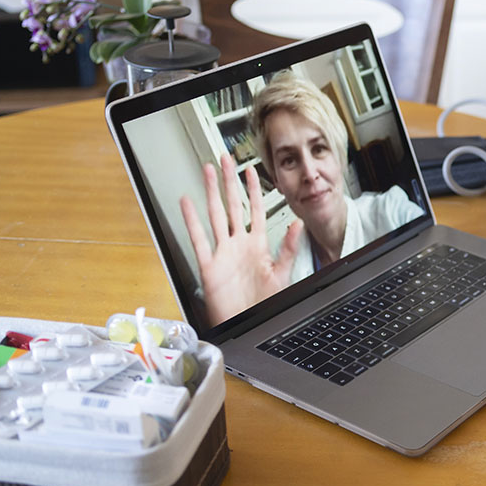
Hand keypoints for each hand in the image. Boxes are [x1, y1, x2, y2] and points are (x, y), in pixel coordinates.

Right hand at [180, 154, 303, 324]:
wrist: (246, 324)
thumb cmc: (262, 304)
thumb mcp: (281, 274)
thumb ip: (288, 247)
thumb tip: (298, 224)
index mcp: (256, 246)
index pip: (254, 210)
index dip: (252, 190)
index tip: (250, 171)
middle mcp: (238, 245)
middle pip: (232, 206)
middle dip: (228, 182)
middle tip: (224, 160)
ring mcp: (222, 253)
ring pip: (215, 216)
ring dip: (211, 193)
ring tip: (206, 171)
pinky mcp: (209, 266)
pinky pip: (199, 239)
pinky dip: (192, 221)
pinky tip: (187, 202)